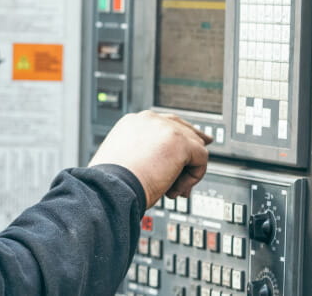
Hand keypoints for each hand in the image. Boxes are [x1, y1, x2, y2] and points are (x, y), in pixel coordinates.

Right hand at [88, 110, 212, 207]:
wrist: (111, 188)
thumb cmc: (112, 183)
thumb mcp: (123, 162)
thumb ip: (142, 155)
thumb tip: (160, 166)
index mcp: (133, 123)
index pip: (163, 125)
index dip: (175, 141)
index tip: (182, 155)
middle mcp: (149, 120)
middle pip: (182, 128)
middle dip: (190, 151)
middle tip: (192, 171)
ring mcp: (166, 128)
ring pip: (194, 145)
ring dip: (186, 171)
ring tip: (172, 190)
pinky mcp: (180, 142)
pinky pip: (201, 159)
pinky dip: (192, 178)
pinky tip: (175, 190)